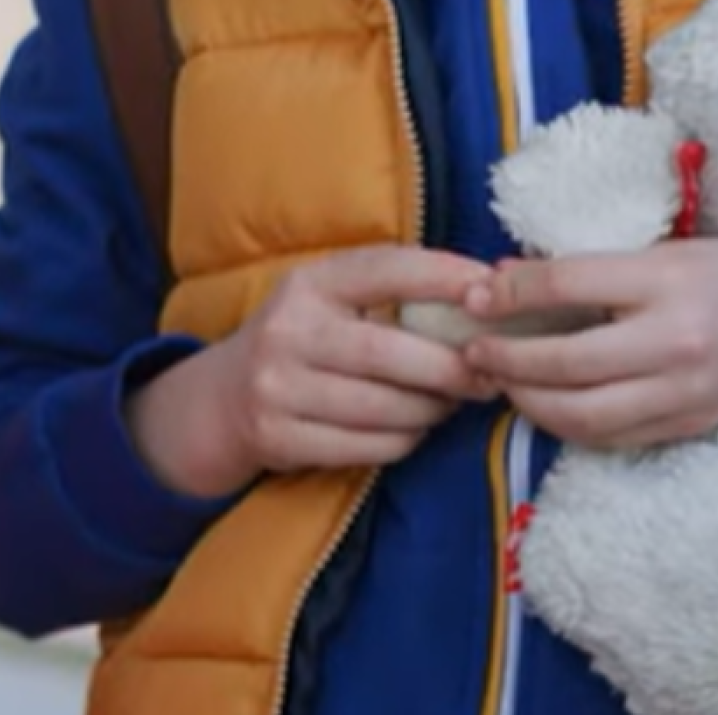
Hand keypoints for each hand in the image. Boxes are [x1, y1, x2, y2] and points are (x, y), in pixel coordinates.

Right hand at [125, 246, 491, 495]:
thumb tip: (489, 289)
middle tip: (488, 376)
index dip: (444, 277)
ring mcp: (279, 387)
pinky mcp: (280, 437)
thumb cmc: (302, 339)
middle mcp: (288, 331)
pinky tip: (408, 428)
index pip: (385, 270)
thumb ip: (391, 290)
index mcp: (308, 284)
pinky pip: (370, 447)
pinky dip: (404, 441)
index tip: (494, 291)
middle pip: (391, 354)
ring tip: (447, 402)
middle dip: (453, 369)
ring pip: (386, 408)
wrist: (223, 397)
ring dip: (432, 411)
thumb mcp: (328, 299)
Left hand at [462, 241, 717, 447]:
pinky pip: (614, 438)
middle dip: (508, 359)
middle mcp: (677, 341)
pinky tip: (542, 407)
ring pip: (586, 413)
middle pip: (569, 360)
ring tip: (501, 382)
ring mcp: (687, 392)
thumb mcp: (654, 252)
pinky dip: (567, 427)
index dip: (509, 294)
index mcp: (664, 281)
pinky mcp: (691, 426)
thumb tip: (498, 277)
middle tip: (473, 352)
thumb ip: (579, 269)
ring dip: (530, 401)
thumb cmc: (713, 275)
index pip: (565, 284)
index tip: (472, 299)